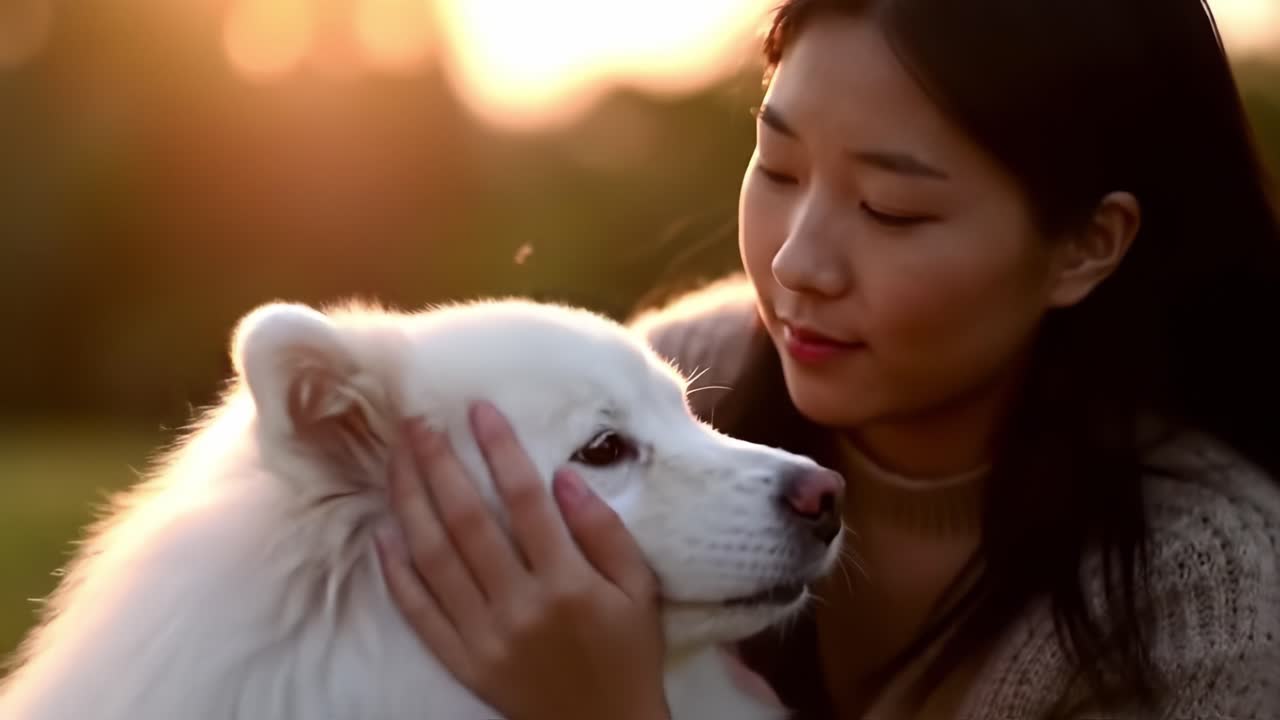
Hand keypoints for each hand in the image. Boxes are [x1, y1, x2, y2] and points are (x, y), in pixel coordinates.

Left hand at [375, 401, 669, 719]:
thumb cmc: (627, 654)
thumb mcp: (639, 590)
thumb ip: (605, 532)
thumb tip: (565, 478)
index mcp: (568, 583)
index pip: (525, 501)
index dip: (500, 450)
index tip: (479, 410)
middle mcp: (519, 606)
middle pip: (467, 522)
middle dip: (438, 466)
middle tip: (416, 423)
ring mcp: (484, 637)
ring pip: (434, 559)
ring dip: (410, 504)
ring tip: (396, 461)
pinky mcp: (463, 661)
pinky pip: (420, 612)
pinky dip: (397, 573)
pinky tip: (383, 534)